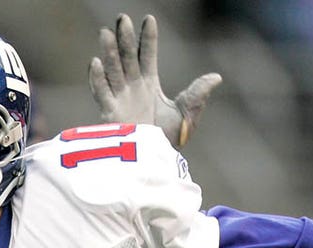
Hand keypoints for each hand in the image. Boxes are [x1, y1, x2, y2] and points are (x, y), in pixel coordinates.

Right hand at [89, 14, 221, 147]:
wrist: (154, 164)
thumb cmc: (166, 140)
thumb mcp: (186, 115)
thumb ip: (197, 95)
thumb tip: (216, 77)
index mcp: (148, 84)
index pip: (146, 55)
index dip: (147, 38)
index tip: (149, 19)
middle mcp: (132, 87)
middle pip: (127, 58)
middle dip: (124, 39)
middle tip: (122, 18)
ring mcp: (120, 99)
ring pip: (113, 71)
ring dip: (109, 52)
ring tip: (106, 33)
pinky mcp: (110, 115)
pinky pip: (102, 93)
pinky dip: (97, 79)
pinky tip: (96, 63)